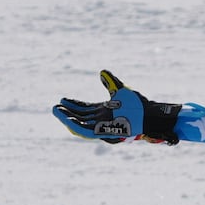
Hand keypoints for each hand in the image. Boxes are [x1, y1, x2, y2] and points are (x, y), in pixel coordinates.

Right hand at [53, 70, 181, 144]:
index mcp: (105, 112)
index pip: (85, 109)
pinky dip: (76, 125)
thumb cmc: (139, 105)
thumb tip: (102, 72)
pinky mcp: (106, 133)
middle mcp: (103, 120)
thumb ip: (110, 82)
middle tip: (55, 107)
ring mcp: (104, 127)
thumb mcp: (121, 90)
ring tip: (56, 111)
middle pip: (81, 117)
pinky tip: (67, 119)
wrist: (150, 114)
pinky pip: (87, 132)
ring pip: (81, 125)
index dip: (74, 105)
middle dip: (67, 112)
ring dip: (67, 119)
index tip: (63, 99)